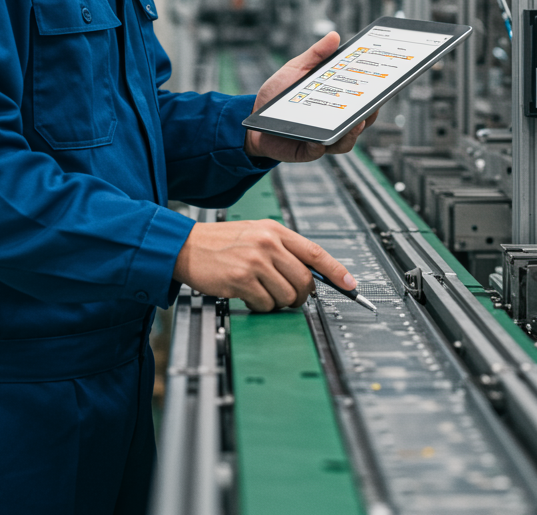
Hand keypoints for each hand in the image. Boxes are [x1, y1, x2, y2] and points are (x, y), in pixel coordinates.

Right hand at [172, 219, 355, 311]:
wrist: (186, 246)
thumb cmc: (221, 242)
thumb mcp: (256, 233)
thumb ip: (283, 250)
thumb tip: (310, 275)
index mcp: (275, 230)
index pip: (315, 251)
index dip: (336, 270)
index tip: (350, 285)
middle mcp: (268, 243)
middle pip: (305, 280)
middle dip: (302, 295)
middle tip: (292, 297)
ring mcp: (255, 261)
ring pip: (288, 295)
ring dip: (279, 302)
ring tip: (263, 293)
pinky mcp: (241, 280)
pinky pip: (266, 304)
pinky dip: (261, 306)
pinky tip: (248, 296)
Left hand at [244, 31, 378, 162]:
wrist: (252, 117)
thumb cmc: (277, 93)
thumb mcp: (296, 69)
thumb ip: (315, 55)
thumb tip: (334, 36)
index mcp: (335, 102)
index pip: (362, 101)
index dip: (375, 96)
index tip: (384, 85)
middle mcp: (332, 123)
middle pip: (360, 123)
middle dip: (369, 115)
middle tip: (372, 105)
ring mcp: (321, 138)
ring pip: (344, 142)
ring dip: (351, 134)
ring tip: (353, 123)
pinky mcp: (304, 151)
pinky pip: (317, 151)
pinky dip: (320, 146)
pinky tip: (318, 140)